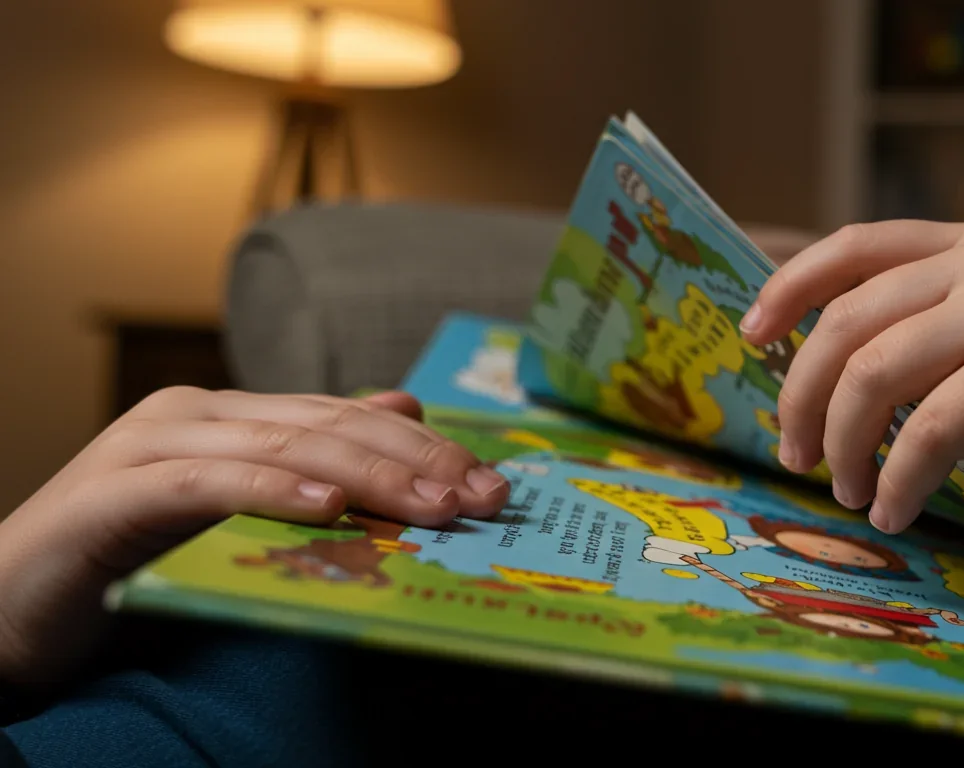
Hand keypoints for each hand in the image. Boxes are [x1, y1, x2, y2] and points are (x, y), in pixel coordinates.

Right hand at [0, 387, 509, 689]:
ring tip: (431, 503)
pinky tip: (329, 509)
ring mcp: (149, 446)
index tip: (491, 484)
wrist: (6, 611)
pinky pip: (207, 485)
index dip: (424, 445)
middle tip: (481, 496)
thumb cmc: (130, 567)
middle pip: (327, 426)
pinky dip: (273, 492)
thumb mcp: (238, 514)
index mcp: (230, 416)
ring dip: (366, 476)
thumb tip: (403, 404)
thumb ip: (313, 464)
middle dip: (414, 459)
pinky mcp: (112, 495)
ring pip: (280, 448)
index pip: (346, 417)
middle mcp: (193, 416)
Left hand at [738, 220, 963, 534]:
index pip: (855, 244)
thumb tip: (832, 374)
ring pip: (876, 371)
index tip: (752, 335)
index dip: (790, 286)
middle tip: (796, 455)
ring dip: (844, 443)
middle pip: (848, 321)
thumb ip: (932, 324)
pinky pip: (933, 427)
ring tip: (851, 491)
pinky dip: (899, 477)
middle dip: (802, 396)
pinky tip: (896, 510)